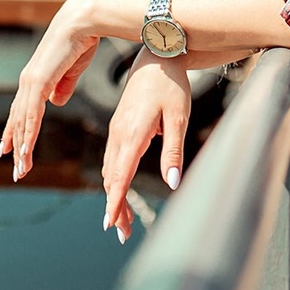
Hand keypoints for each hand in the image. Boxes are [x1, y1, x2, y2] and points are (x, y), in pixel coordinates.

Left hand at [0, 0, 105, 180]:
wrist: (84, 20)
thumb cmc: (82, 40)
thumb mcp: (73, 69)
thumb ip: (63, 86)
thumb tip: (56, 102)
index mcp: (36, 79)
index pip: (22, 111)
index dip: (17, 132)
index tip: (13, 151)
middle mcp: (29, 81)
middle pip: (18, 121)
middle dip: (16, 147)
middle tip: (17, 171)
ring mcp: (31, 82)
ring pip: (23, 122)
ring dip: (22, 148)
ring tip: (22, 170)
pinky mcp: (39, 82)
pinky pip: (32, 115)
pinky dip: (29, 134)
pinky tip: (27, 151)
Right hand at [102, 53, 191, 243]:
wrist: (157, 55)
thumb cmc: (171, 85)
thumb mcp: (179, 117)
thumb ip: (174, 151)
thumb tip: (172, 182)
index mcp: (132, 133)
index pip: (119, 175)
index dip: (115, 202)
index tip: (111, 224)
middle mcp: (119, 134)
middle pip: (111, 178)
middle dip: (115, 207)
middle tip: (122, 234)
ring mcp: (116, 130)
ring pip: (109, 170)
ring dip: (114, 194)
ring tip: (123, 220)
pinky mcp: (119, 126)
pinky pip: (111, 159)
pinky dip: (113, 179)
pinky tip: (120, 189)